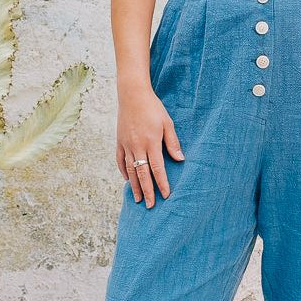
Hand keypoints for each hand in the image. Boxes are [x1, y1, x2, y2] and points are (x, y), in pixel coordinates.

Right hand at [115, 83, 184, 207]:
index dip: (162, 183)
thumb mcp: (167, 123)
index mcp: (151, 142)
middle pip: (143, 174)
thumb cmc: (153, 108)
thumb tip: (180, 160)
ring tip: (138, 199)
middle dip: (147, 191)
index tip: (166, 195)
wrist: (132, 95)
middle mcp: (137, 146)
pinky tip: (128, 180)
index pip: (157, 169)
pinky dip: (124, 171)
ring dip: (135, 186)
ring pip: (130, 170)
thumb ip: (173, 143)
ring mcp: (126, 145)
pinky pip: (120, 160)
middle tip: (151, 205)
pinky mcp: (119, 141)